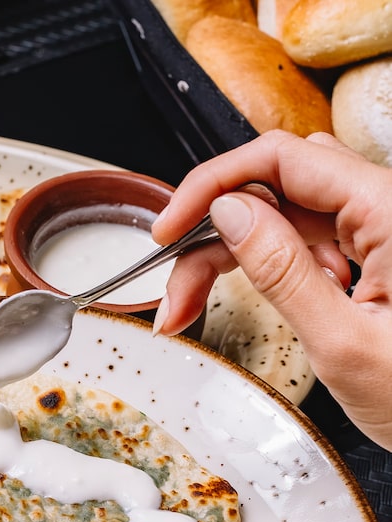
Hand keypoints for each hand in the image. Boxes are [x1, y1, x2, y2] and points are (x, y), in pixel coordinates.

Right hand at [151, 130, 391, 450]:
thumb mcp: (345, 344)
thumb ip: (283, 274)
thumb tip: (229, 214)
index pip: (283, 159)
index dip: (213, 185)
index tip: (168, 227)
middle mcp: (385, 210)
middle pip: (275, 191)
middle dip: (212, 238)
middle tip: (175, 292)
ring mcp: (378, 232)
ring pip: (282, 219)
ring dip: (230, 257)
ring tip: (190, 306)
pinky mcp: (371, 257)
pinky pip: (305, 245)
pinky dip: (265, 270)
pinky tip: (254, 302)